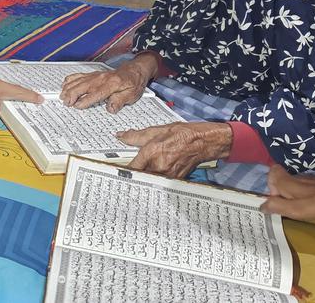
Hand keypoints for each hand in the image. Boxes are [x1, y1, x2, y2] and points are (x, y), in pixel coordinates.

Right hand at [60, 53, 157, 111]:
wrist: (134, 70)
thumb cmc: (133, 83)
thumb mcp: (132, 95)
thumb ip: (120, 101)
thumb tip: (110, 108)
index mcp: (112, 84)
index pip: (95, 93)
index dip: (85, 100)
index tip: (77, 106)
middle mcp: (102, 78)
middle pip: (83, 86)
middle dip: (72, 94)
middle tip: (66, 102)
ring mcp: (96, 75)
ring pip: (79, 80)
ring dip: (69, 88)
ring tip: (62, 96)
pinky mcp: (94, 74)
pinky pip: (79, 75)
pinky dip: (71, 80)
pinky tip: (65, 84)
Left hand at [117, 122, 231, 177]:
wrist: (202, 142)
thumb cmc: (182, 135)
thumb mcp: (156, 131)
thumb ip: (135, 136)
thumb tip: (121, 136)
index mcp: (151, 153)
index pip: (130, 169)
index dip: (120, 172)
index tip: (112, 174)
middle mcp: (158, 167)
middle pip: (138, 179)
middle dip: (129, 179)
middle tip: (120, 180)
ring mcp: (166, 176)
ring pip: (148, 183)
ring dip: (140, 182)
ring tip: (133, 182)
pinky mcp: (173, 180)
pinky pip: (158, 184)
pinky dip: (153, 182)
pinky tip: (149, 180)